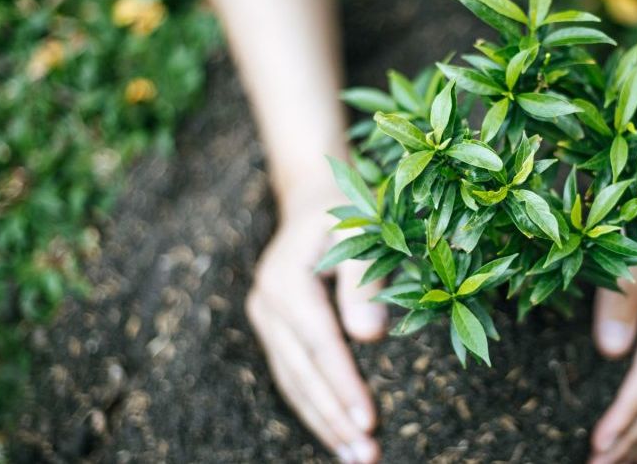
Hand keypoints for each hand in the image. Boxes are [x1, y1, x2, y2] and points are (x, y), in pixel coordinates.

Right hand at [247, 190, 386, 463]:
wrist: (313, 198)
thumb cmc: (348, 211)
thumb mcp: (362, 232)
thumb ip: (365, 281)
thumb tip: (370, 339)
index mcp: (286, 280)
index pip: (320, 345)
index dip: (344, 386)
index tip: (370, 422)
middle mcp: (268, 304)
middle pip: (302, 373)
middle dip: (335, 419)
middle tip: (367, 457)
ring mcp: (266, 319)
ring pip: (293, 382)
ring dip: (324, 424)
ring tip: (355, 458)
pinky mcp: (274, 330)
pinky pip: (292, 376)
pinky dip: (314, 408)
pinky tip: (337, 435)